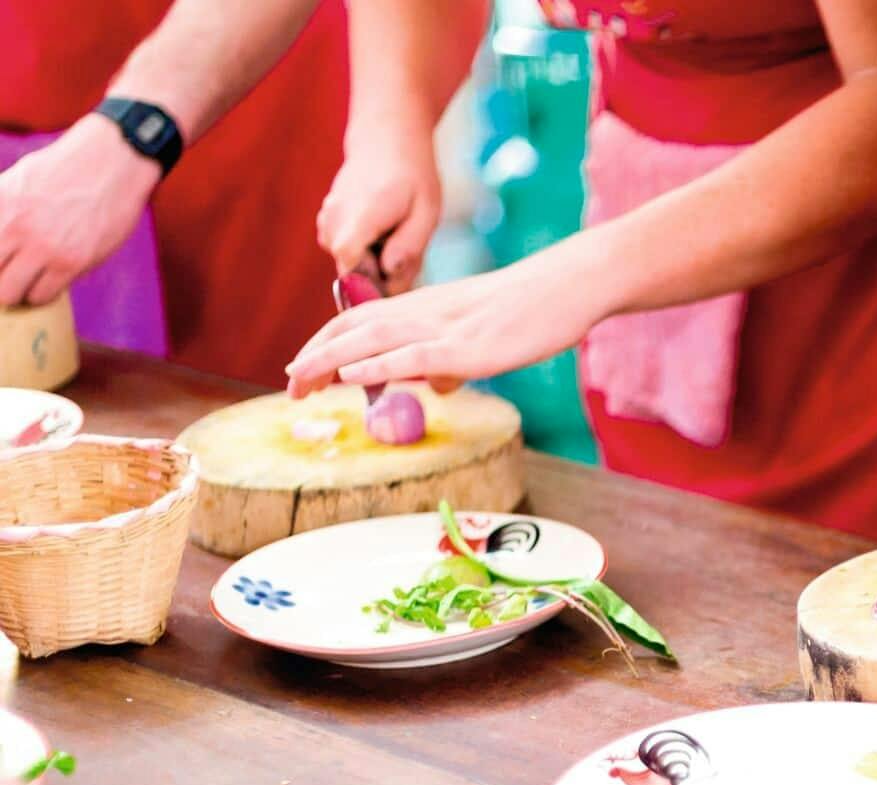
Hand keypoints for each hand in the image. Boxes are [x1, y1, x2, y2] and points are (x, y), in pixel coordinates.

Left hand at [0, 116, 159, 307]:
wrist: (111, 162)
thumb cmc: (67, 168)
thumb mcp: (18, 179)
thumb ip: (3, 206)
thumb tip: (2, 232)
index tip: (4, 259)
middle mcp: (13, 227)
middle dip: (0, 278)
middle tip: (11, 274)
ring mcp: (42, 247)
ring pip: (10, 293)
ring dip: (18, 290)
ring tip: (30, 280)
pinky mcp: (71, 262)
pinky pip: (44, 295)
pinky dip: (43, 293)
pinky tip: (51, 280)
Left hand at [285, 250, 606, 396]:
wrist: (568, 285)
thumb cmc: (533, 310)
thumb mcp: (485, 336)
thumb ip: (454, 358)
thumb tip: (438, 384)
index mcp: (427, 307)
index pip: (362, 322)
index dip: (327, 343)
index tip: (304, 369)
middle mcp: (426, 312)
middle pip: (356, 330)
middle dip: (317, 356)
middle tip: (289, 386)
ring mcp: (445, 328)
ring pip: (373, 340)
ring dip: (330, 360)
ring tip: (299, 379)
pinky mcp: (468, 345)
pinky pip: (413, 354)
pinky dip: (378, 364)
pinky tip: (351, 375)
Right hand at [317, 117, 443, 294]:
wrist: (384, 143)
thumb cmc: (412, 179)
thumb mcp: (426, 212)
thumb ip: (409, 246)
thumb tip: (388, 272)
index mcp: (363, 213)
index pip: (348, 258)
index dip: (369, 280)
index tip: (392, 277)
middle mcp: (336, 217)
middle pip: (352, 271)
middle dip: (381, 276)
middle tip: (407, 252)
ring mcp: (326, 221)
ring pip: (350, 266)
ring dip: (376, 264)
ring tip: (396, 237)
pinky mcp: (325, 226)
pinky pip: (346, 256)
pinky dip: (366, 253)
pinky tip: (381, 234)